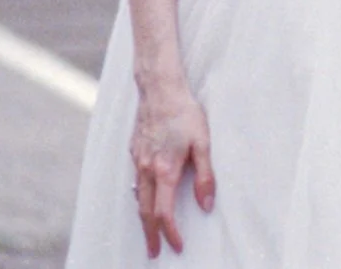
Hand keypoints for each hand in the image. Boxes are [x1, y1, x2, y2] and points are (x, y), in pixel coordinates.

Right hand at [131, 76, 215, 256]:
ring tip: (151, 231)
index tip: (176, 246)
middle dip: (150, 235)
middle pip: (145, 212)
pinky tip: (148, 198)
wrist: (159, 88)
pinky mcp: (134, 151)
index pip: (163, 213)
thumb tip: (206, 205)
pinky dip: (141, 197)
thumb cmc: (185, 113)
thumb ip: (206, 176)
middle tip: (154, 252)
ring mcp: (137, 161)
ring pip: (138, 198)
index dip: (170, 233)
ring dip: (144, 218)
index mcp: (165, 170)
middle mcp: (146, 169)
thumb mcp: (203, 143)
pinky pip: (136, 181)